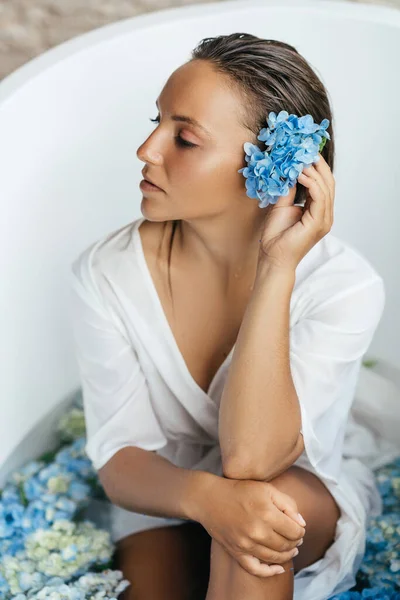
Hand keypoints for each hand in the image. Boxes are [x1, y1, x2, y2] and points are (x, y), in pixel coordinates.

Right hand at [197, 476, 305, 577]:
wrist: (210, 498)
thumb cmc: (240, 490)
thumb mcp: (267, 489)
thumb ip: (288, 504)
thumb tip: (301, 523)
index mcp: (267, 513)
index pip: (294, 531)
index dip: (300, 531)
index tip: (299, 527)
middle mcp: (257, 531)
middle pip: (286, 545)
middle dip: (295, 542)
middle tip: (296, 537)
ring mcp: (245, 544)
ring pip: (274, 558)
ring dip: (287, 555)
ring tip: (291, 549)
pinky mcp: (236, 552)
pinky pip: (255, 569)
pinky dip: (269, 572)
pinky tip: (278, 569)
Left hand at [258, 153, 334, 270]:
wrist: (273, 258)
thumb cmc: (276, 237)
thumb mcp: (281, 206)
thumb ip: (289, 191)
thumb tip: (290, 172)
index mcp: (318, 212)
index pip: (323, 184)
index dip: (316, 168)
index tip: (304, 153)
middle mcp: (325, 215)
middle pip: (329, 183)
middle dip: (318, 166)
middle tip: (306, 151)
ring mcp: (324, 220)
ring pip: (326, 188)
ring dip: (314, 172)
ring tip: (301, 161)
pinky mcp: (318, 223)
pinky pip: (319, 197)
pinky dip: (312, 183)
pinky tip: (301, 175)